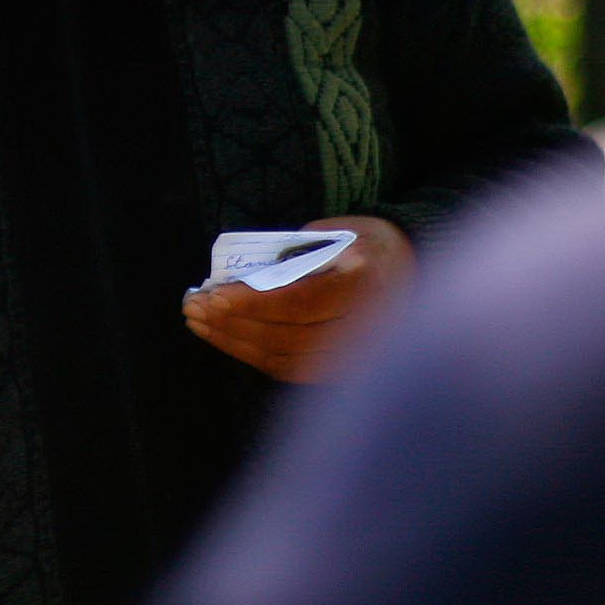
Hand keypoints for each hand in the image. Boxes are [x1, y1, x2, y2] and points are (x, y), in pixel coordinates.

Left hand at [183, 214, 412, 383]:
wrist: (410, 267)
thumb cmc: (361, 243)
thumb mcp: (331, 233)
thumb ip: (290, 258)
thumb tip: (236, 282)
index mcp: (365, 281)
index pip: (301, 302)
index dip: (253, 303)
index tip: (214, 296)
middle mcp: (365, 325)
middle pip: (287, 337)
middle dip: (233, 324)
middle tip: (194, 308)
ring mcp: (358, 355)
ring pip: (284, 359)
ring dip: (234, 342)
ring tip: (200, 323)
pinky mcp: (344, 371)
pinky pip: (291, 369)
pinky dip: (252, 355)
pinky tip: (226, 339)